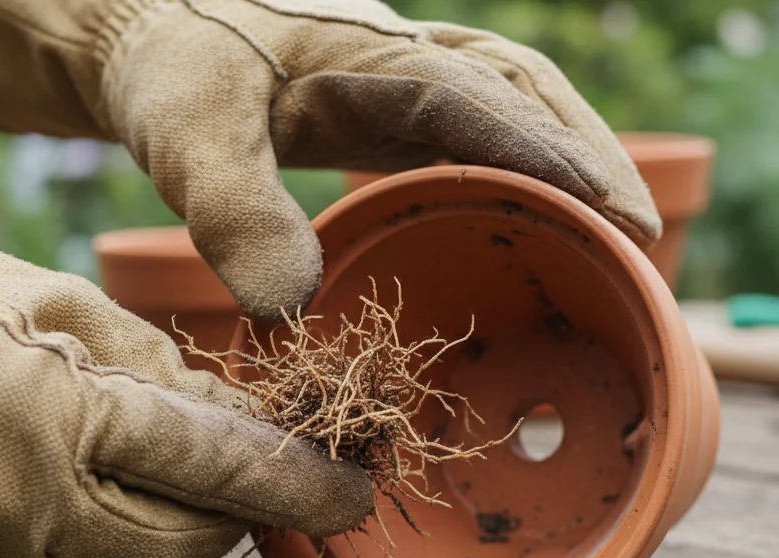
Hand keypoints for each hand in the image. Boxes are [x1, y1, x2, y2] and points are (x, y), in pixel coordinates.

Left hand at [0, 0, 660, 318]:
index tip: (616, 209)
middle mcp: (403, 57)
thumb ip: (234, 213)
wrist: (135, 27)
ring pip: (509, 106)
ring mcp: (399, 77)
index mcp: (372, 51)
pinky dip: (516, 169)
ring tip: (619, 227)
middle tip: (644, 229)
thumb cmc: (164, 70)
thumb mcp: (185, 136)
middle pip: (525, 91)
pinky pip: (472, 132)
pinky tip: (530, 218)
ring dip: (566, 157)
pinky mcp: (385, 105)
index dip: (552, 153)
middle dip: (589, 153)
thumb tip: (294, 309)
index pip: (481, 100)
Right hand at [0, 100, 372, 557]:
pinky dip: (77, 548)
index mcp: (70, 416)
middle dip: (222, 512)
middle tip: (235, 477)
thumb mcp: (73, 309)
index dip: (294, 485)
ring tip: (108, 463)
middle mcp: (32, 507)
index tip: (349, 495)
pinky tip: (50, 493)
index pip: (214, 465)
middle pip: (181, 541)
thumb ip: (168, 374)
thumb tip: (244, 420)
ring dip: (145, 528)